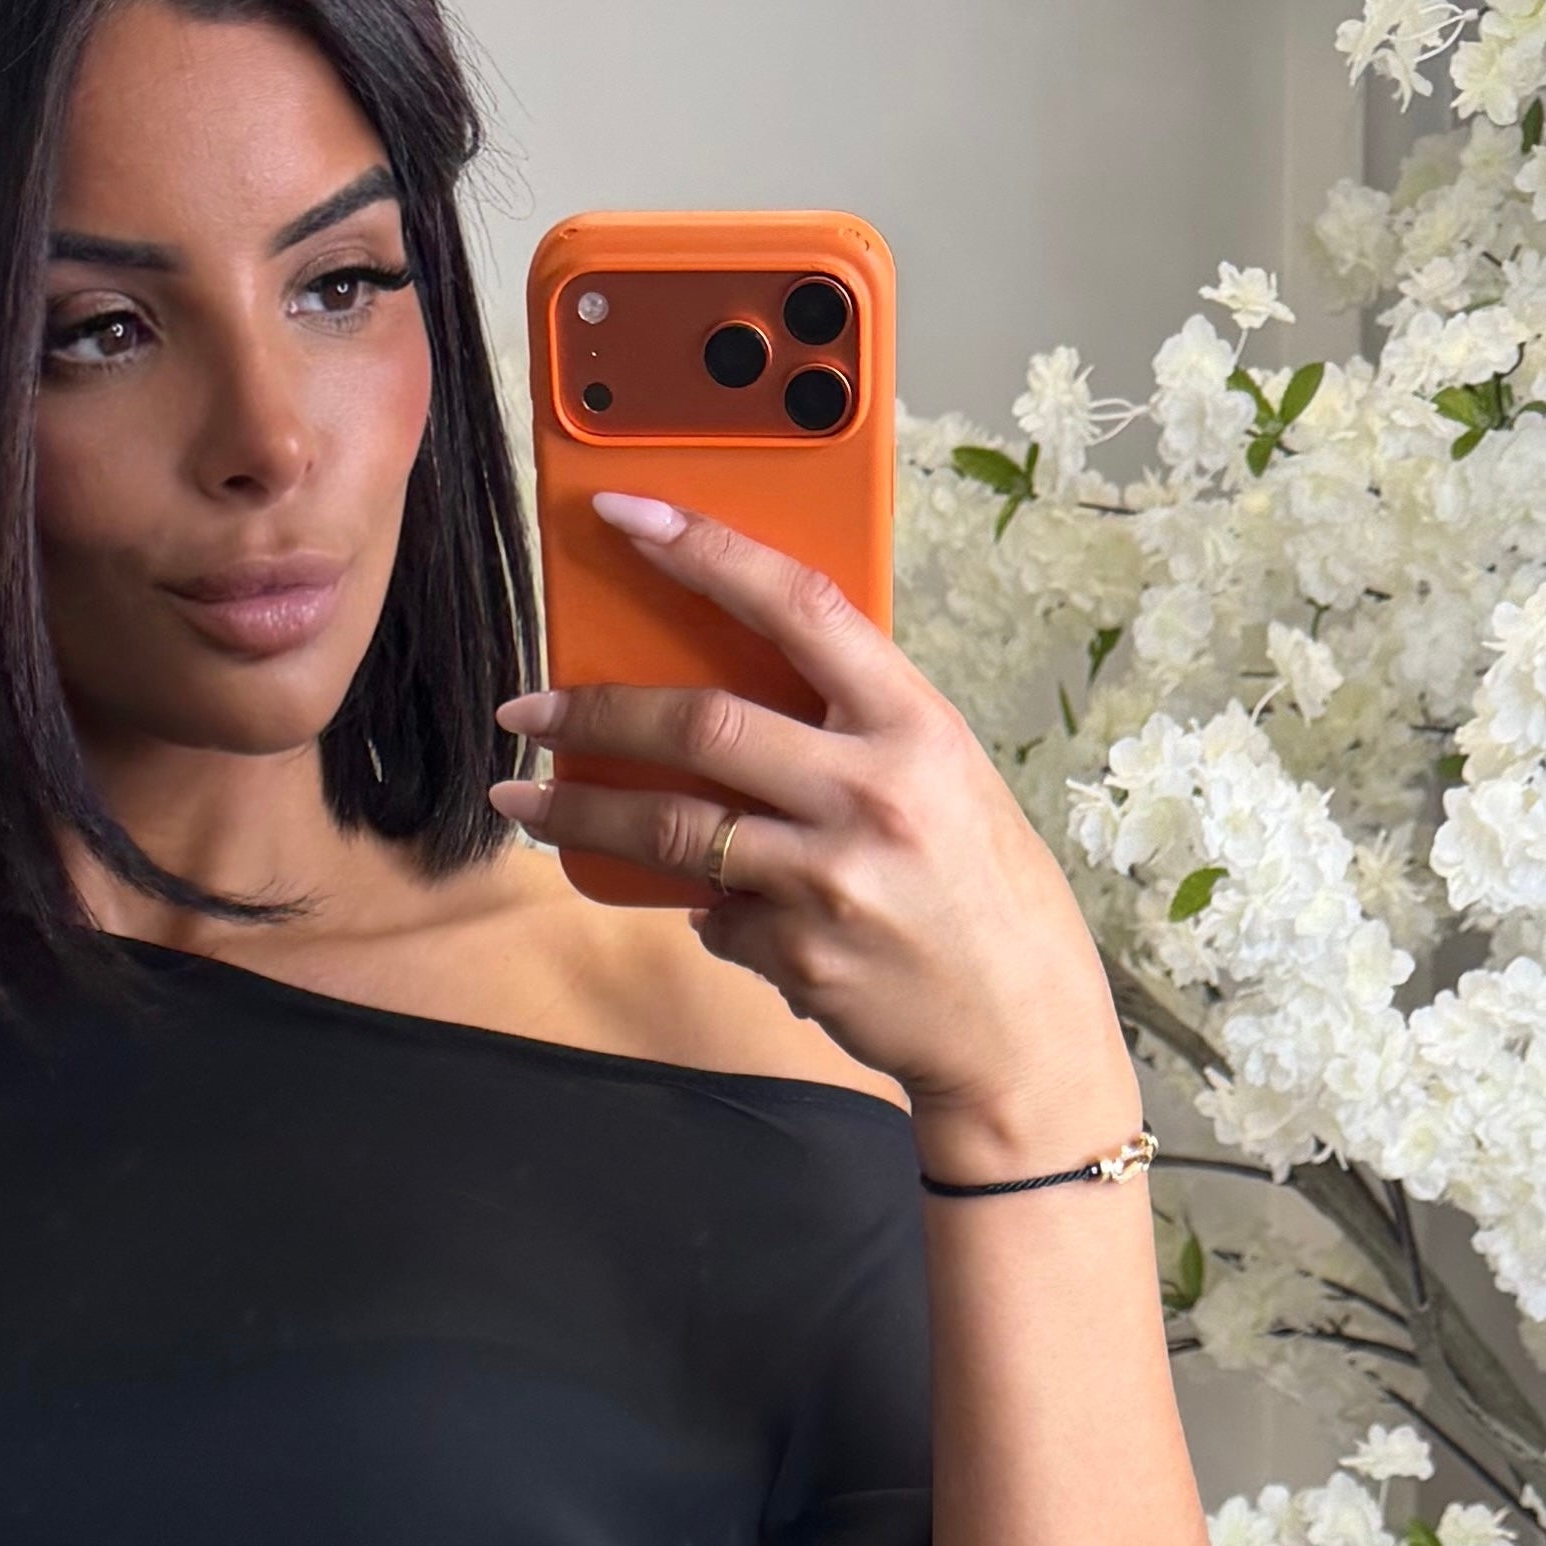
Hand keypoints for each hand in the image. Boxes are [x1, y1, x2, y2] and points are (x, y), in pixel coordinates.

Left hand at [491, 495, 1139, 1178]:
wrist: (1021, 1029)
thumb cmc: (985, 892)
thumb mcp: (946, 779)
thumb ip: (855, 731)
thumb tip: (743, 698)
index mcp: (915, 724)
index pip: (798, 606)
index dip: (706, 550)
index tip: (626, 515)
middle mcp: (872, 792)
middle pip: (702, 724)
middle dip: (594, 713)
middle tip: (527, 707)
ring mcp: (830, 877)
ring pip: (671, 829)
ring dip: (580, 814)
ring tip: (524, 801)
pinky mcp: (798, 952)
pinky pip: (714, 915)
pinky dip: (704, 908)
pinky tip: (721, 912)